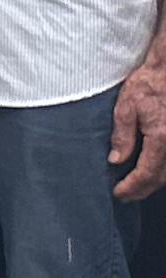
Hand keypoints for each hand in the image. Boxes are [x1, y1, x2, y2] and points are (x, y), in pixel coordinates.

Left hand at [116, 56, 165, 199]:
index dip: (132, 188)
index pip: (146, 174)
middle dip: (143, 190)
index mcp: (161, 138)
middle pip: (162, 178)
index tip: (119, 194)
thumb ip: (122, 136)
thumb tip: (116, 160)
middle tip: (126, 194)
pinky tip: (154, 169)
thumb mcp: (127, 106)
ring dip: (155, 182)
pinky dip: (164, 169)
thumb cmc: (150, 83)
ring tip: (138, 186)